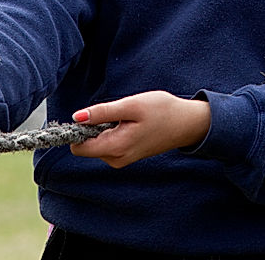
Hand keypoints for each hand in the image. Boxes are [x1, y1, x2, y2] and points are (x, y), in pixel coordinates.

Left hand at [70, 91, 210, 168]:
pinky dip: (111, 131)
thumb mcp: (130, 105)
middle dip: (92, 128)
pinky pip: (107, 144)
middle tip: (114, 113)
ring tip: (125, 117)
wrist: (187, 123)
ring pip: (96, 144)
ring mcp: (122, 159)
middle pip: (86, 146)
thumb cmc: (161, 111)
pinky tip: (129, 123)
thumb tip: (77, 117)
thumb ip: (102, 113)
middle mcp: (116, 159)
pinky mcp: (126, 155)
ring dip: (103, 128)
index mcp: (116, 148)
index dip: (77, 131)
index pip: (79, 148)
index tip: (87, 116)